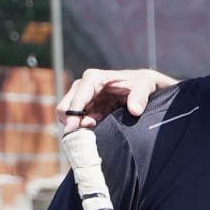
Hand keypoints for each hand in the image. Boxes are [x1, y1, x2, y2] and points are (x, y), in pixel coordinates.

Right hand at [54, 68, 177, 131]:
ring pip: (67, 116)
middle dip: (72, 122)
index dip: (74, 114)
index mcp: (94, 78)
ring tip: (96, 128)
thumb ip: (140, 97)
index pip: (77, 98)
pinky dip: (82, 128)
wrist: (144, 87)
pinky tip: (97, 128)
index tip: (77, 128)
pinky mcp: (87, 108)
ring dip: (77, 126)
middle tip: (90, 131)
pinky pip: (76, 121)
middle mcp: (83, 86)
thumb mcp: (145, 86)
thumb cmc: (142, 83)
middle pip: (65, 107)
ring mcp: (83, 98)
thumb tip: (135, 110)